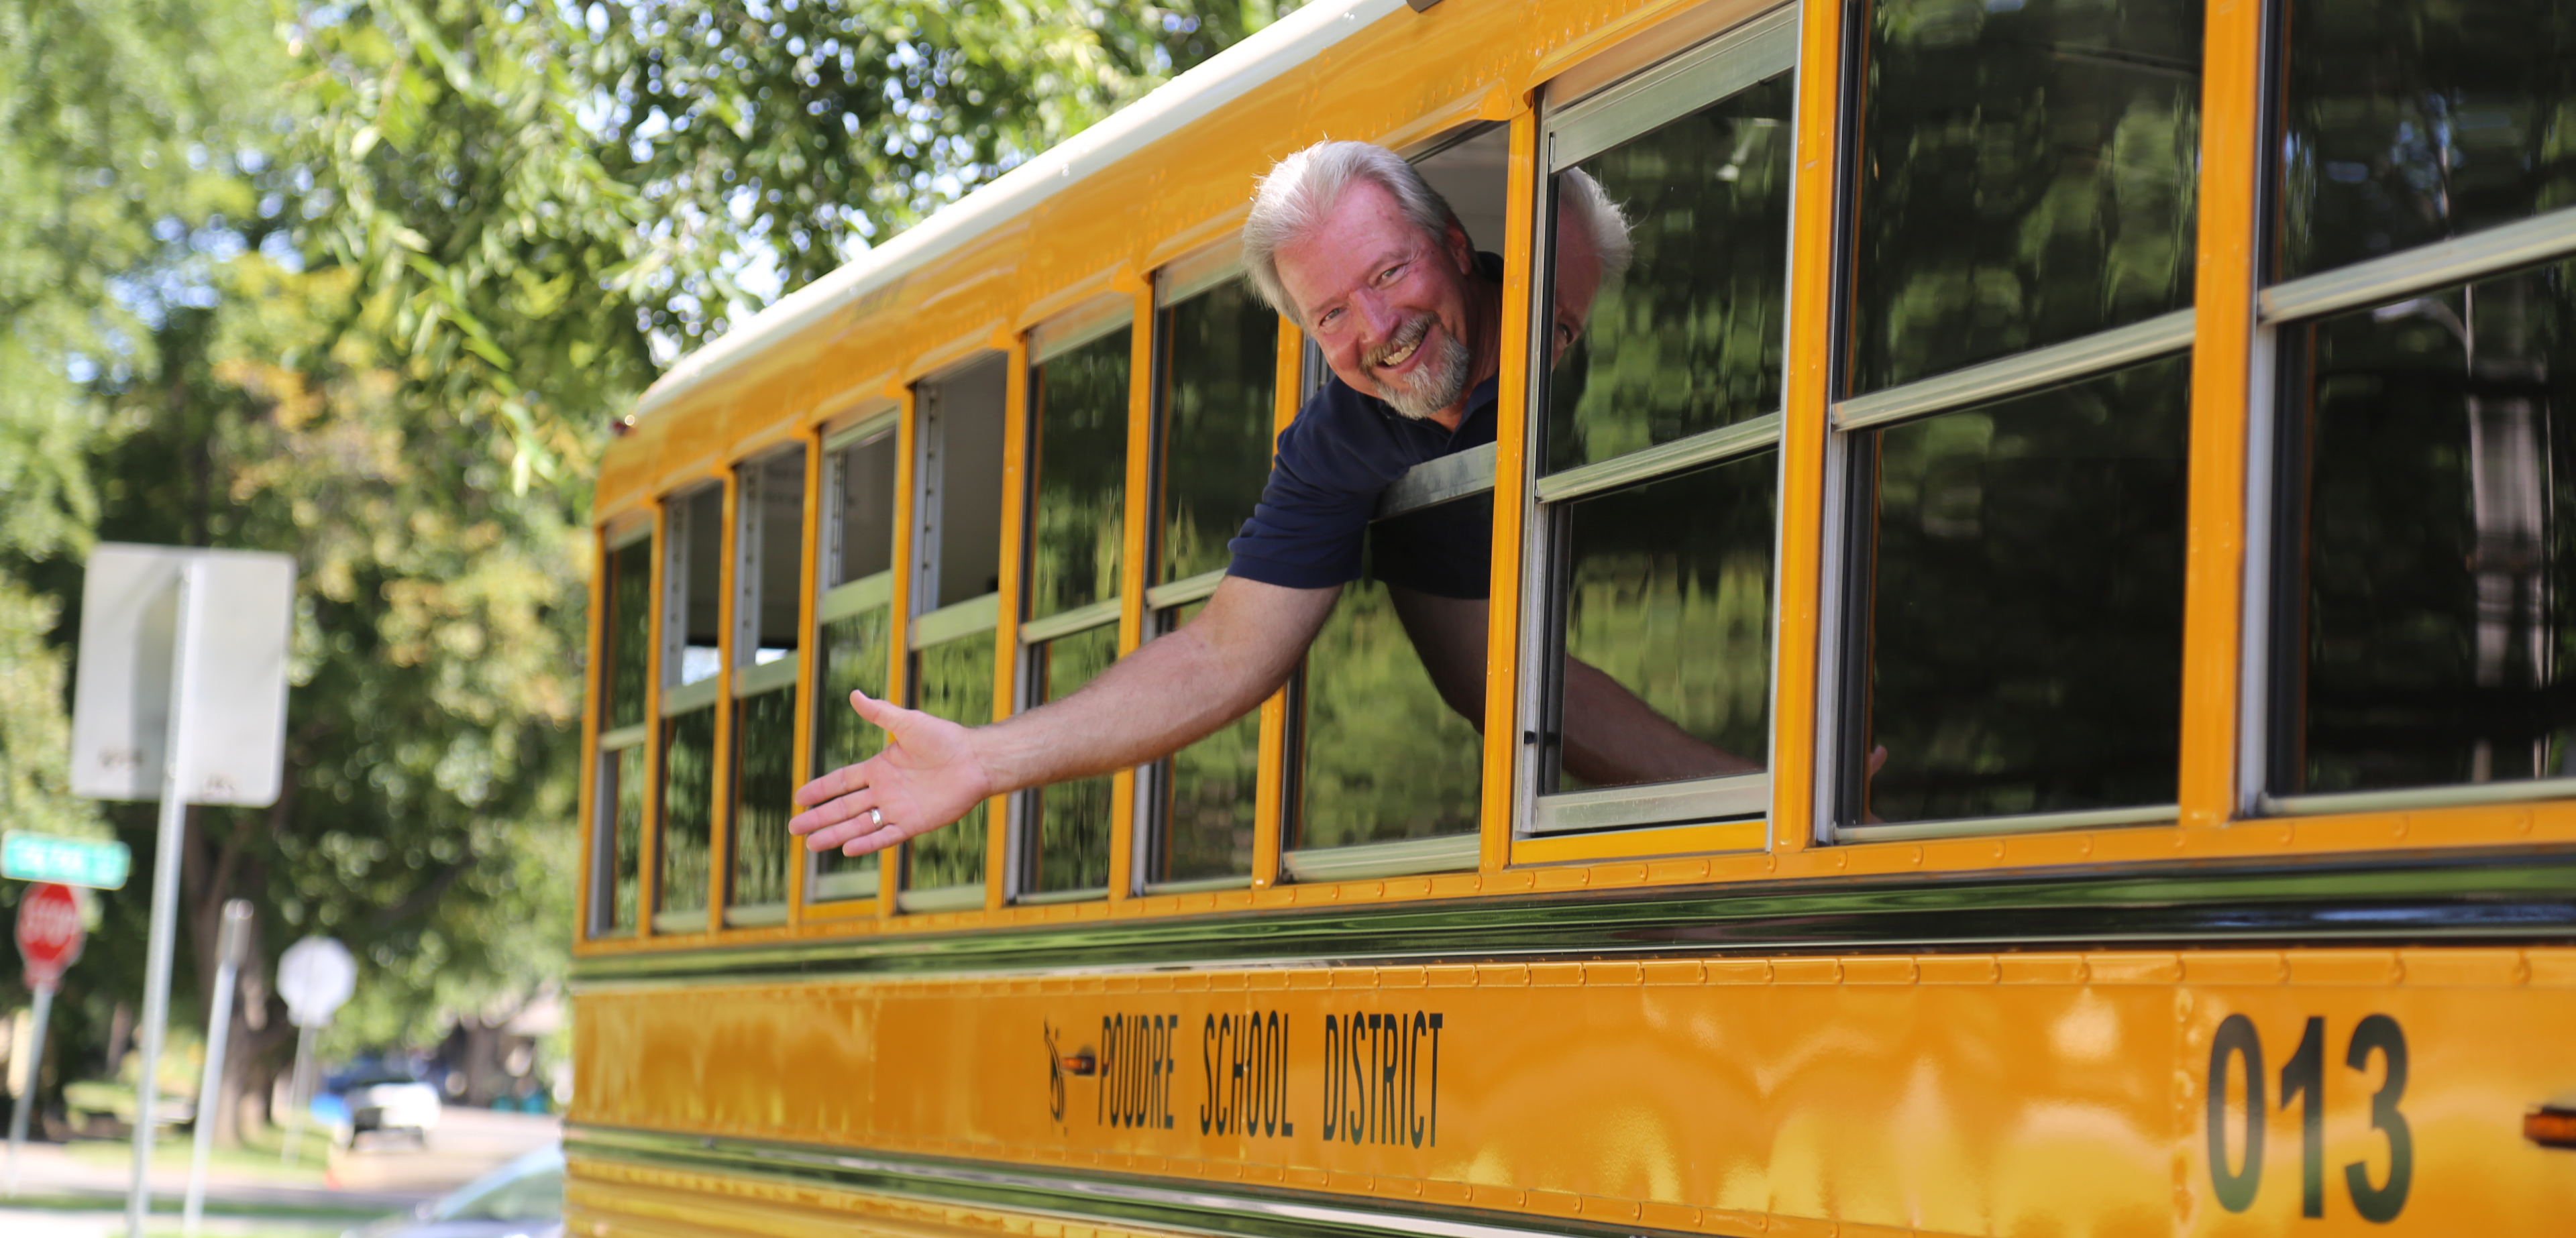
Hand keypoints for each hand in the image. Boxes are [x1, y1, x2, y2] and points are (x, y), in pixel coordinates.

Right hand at [789, 690, 994, 856]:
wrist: (976, 760)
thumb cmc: (945, 739)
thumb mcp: (909, 723)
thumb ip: (880, 713)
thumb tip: (854, 694)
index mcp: (879, 768)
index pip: (842, 781)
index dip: (821, 790)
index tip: (799, 798)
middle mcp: (885, 791)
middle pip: (844, 807)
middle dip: (819, 817)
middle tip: (794, 828)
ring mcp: (898, 809)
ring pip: (859, 825)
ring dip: (835, 834)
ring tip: (811, 845)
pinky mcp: (914, 823)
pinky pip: (886, 836)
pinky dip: (868, 844)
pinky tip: (847, 849)